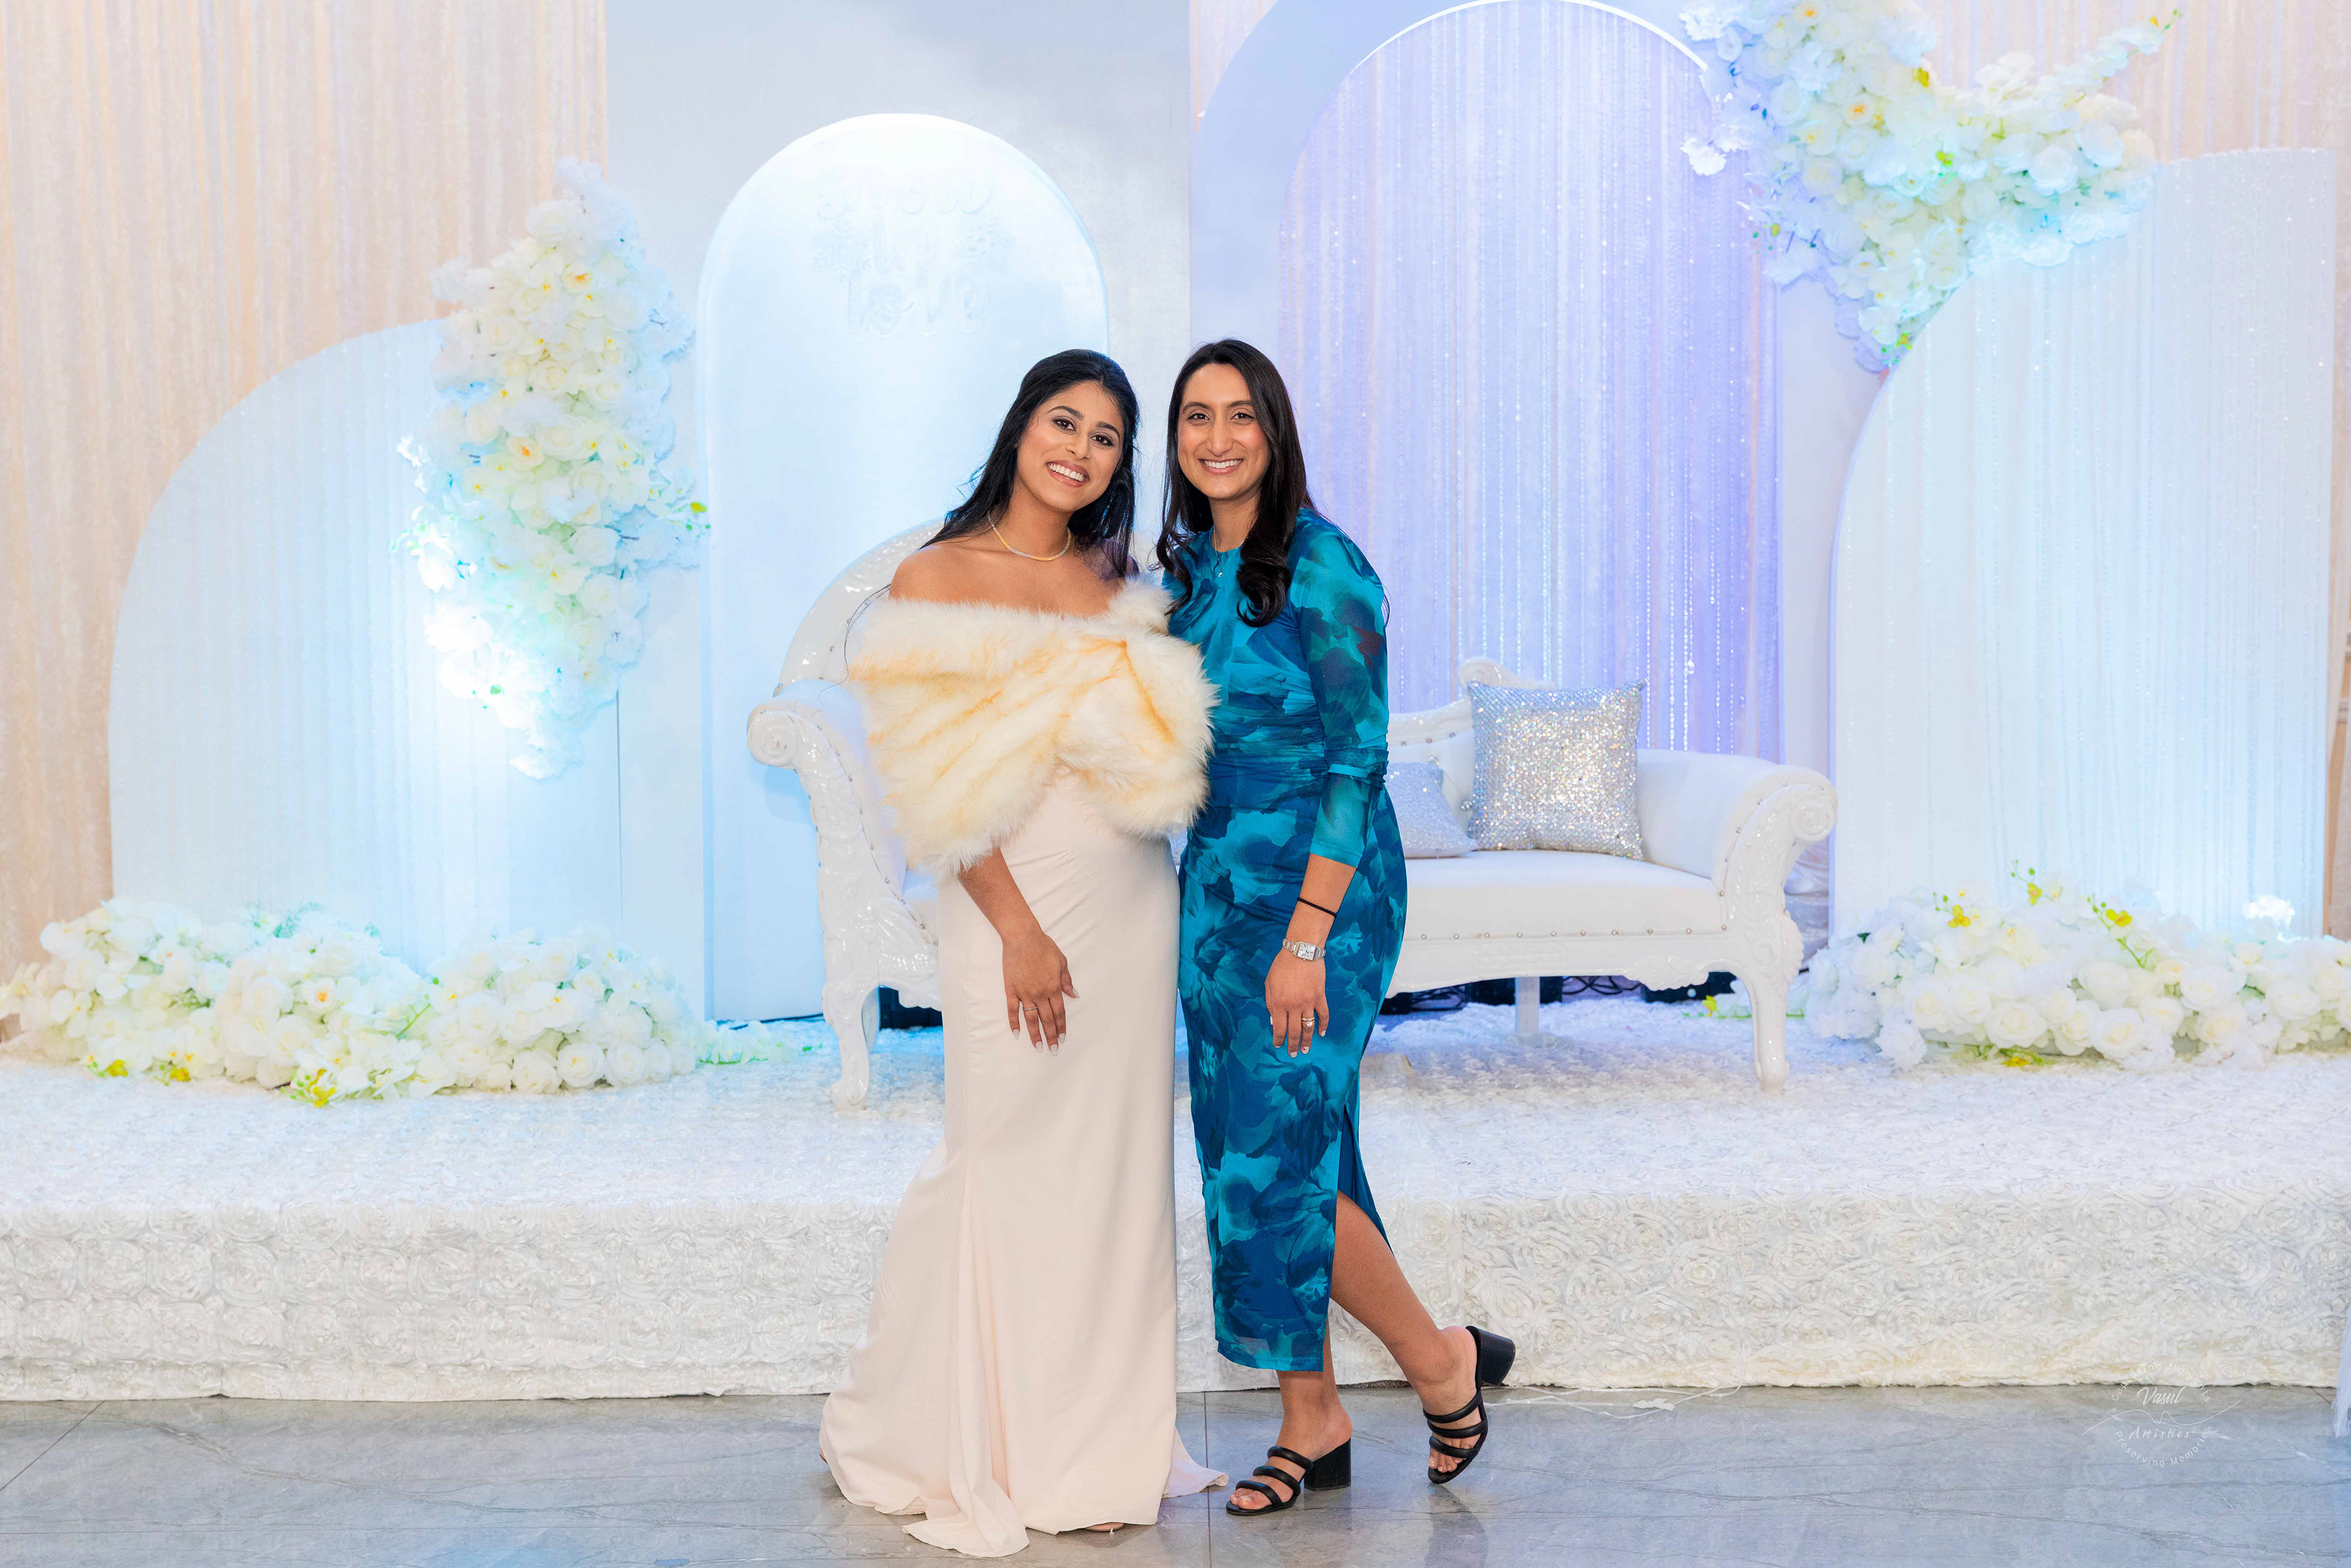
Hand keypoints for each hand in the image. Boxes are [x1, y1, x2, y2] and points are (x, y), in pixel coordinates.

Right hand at [1002, 925, 1075, 1049]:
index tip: (1062, 1038)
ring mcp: (1024, 993)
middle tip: (1053, 1050)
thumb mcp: (1061, 962)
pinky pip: (1012, 1010)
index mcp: (1053, 987)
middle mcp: (1040, 993)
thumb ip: (1067, 980)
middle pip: (1046, 1019)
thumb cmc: (1043, 947)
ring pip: (1030, 1018)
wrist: (1022, 938)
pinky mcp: (1011, 990)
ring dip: (1035, 1034)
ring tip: (1038, 1047)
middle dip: (1050, 1036)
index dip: (1061, 1026)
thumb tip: (1074, 995)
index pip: (1059, 1012)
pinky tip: (1017, 1033)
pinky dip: (1014, 1022)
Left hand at [1265, 949, 1328, 1056]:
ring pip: (1308, 1027)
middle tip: (1293, 1054)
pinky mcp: (1319, 996)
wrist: (1301, 951)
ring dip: (1307, 1040)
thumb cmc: (1281, 966)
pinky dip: (1323, 1025)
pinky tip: (1321, 1033)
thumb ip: (1270, 1003)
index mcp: (1279, 1003)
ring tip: (1306, 1049)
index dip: (1279, 1039)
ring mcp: (1308, 1002)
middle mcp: (1293, 1006)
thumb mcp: (1269, 984)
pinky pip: (1323, 1014)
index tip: (1278, 1046)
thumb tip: (1274, 1021)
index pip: (1279, 1028)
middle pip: (1294, 1031)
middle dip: (1292, 1045)